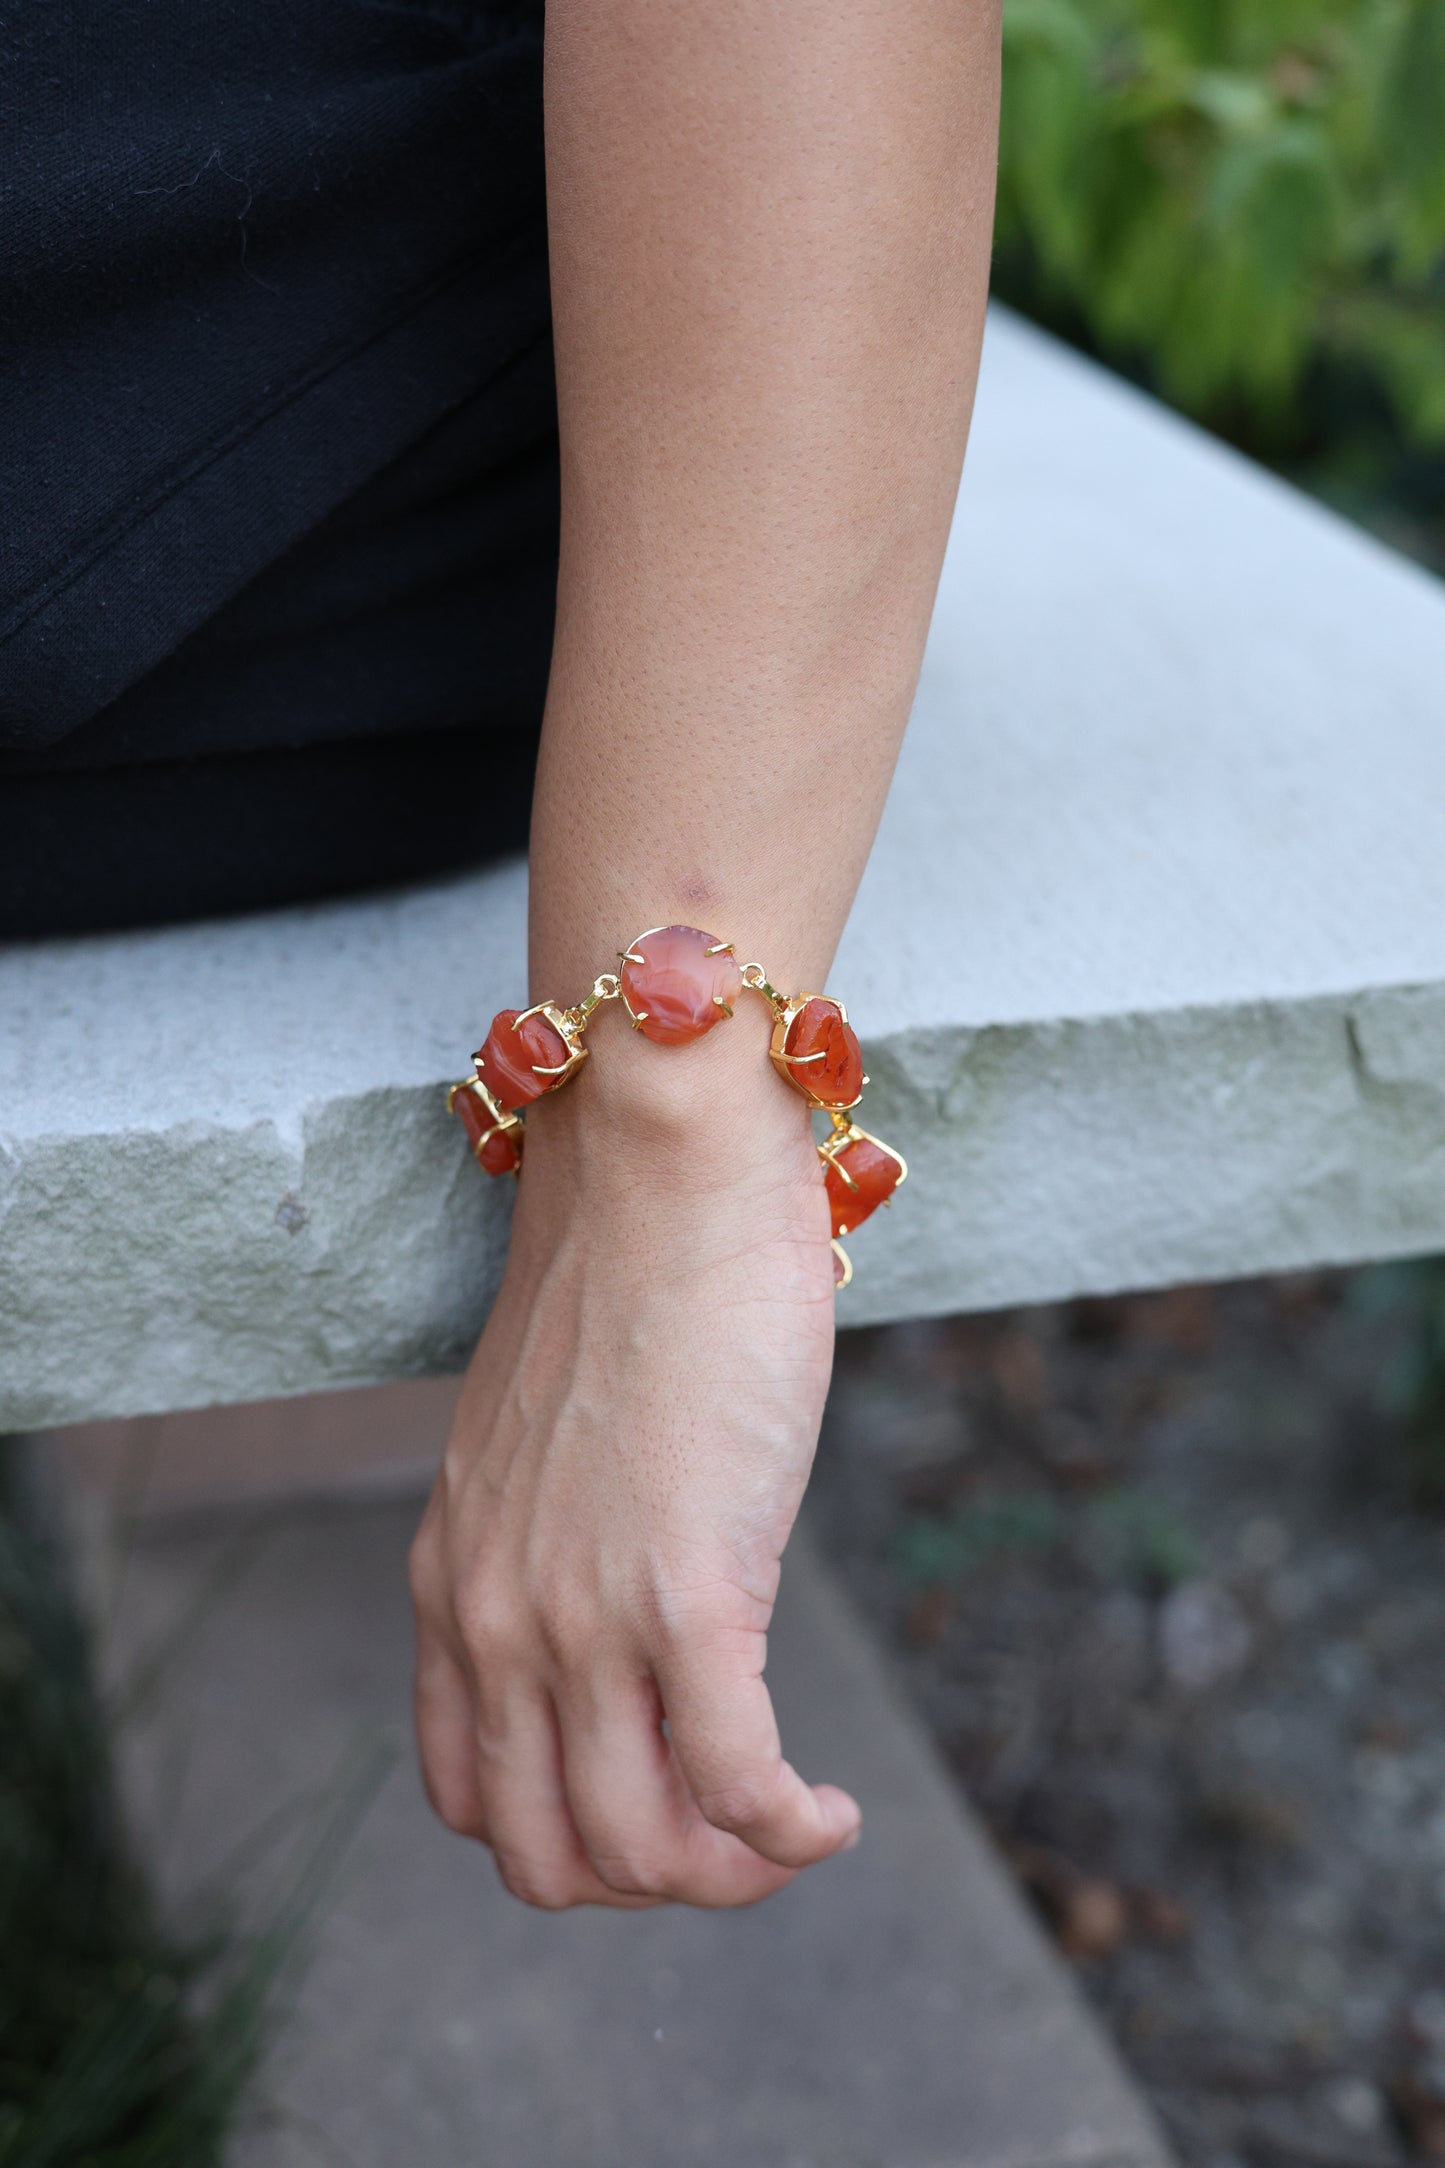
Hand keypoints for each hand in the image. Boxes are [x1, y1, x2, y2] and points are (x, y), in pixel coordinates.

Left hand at [408, 1020, 861, 1907]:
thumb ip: (563, 1545)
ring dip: (732, 1876)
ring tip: (794, 1829)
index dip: (572, 1842)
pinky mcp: (686, 1595)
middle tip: (738, 1841)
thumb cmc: (634, 1281)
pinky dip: (793, 1833)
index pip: (471, 1797)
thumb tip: (649, 1622)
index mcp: (451, 1580)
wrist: (664, 1172)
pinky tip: (831, 1813)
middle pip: (549, 1858)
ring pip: (643, 1850)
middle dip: (654, 1886)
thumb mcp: (554, 1444)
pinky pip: (739, 1789)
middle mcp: (494, 1618)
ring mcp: (580, 1617)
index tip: (662, 1805)